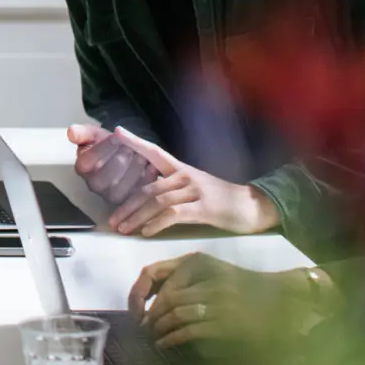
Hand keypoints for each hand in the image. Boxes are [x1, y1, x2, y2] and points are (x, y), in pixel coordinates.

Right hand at [68, 123, 159, 204]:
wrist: (126, 155)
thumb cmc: (109, 145)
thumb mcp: (96, 135)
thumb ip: (83, 132)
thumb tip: (70, 131)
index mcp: (83, 168)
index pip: (87, 161)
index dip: (103, 148)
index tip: (116, 134)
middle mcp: (93, 185)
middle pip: (102, 180)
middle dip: (118, 162)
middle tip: (130, 148)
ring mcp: (111, 196)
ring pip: (119, 191)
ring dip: (132, 172)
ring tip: (142, 157)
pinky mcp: (129, 202)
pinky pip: (136, 196)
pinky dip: (145, 181)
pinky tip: (151, 167)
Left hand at [101, 127, 278, 235]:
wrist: (252, 207)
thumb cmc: (221, 200)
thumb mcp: (194, 188)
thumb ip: (173, 189)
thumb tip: (145, 197)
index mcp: (182, 169)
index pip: (155, 152)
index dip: (136, 142)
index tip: (117, 132)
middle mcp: (186, 176)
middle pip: (148, 187)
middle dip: (127, 205)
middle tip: (111, 220)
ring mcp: (195, 191)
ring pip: (157, 201)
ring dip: (137, 216)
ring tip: (123, 229)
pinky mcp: (204, 208)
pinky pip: (173, 214)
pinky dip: (156, 223)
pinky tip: (146, 232)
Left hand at [129, 254, 315, 349]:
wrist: (281, 299)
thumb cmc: (244, 287)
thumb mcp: (212, 272)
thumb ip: (186, 280)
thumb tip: (150, 300)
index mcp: (198, 262)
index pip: (154, 272)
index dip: (138, 293)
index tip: (134, 310)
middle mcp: (207, 278)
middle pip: (165, 298)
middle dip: (149, 316)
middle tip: (143, 328)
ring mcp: (218, 301)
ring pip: (175, 314)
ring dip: (158, 329)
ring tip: (154, 337)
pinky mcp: (226, 323)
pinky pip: (189, 331)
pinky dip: (171, 339)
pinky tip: (165, 344)